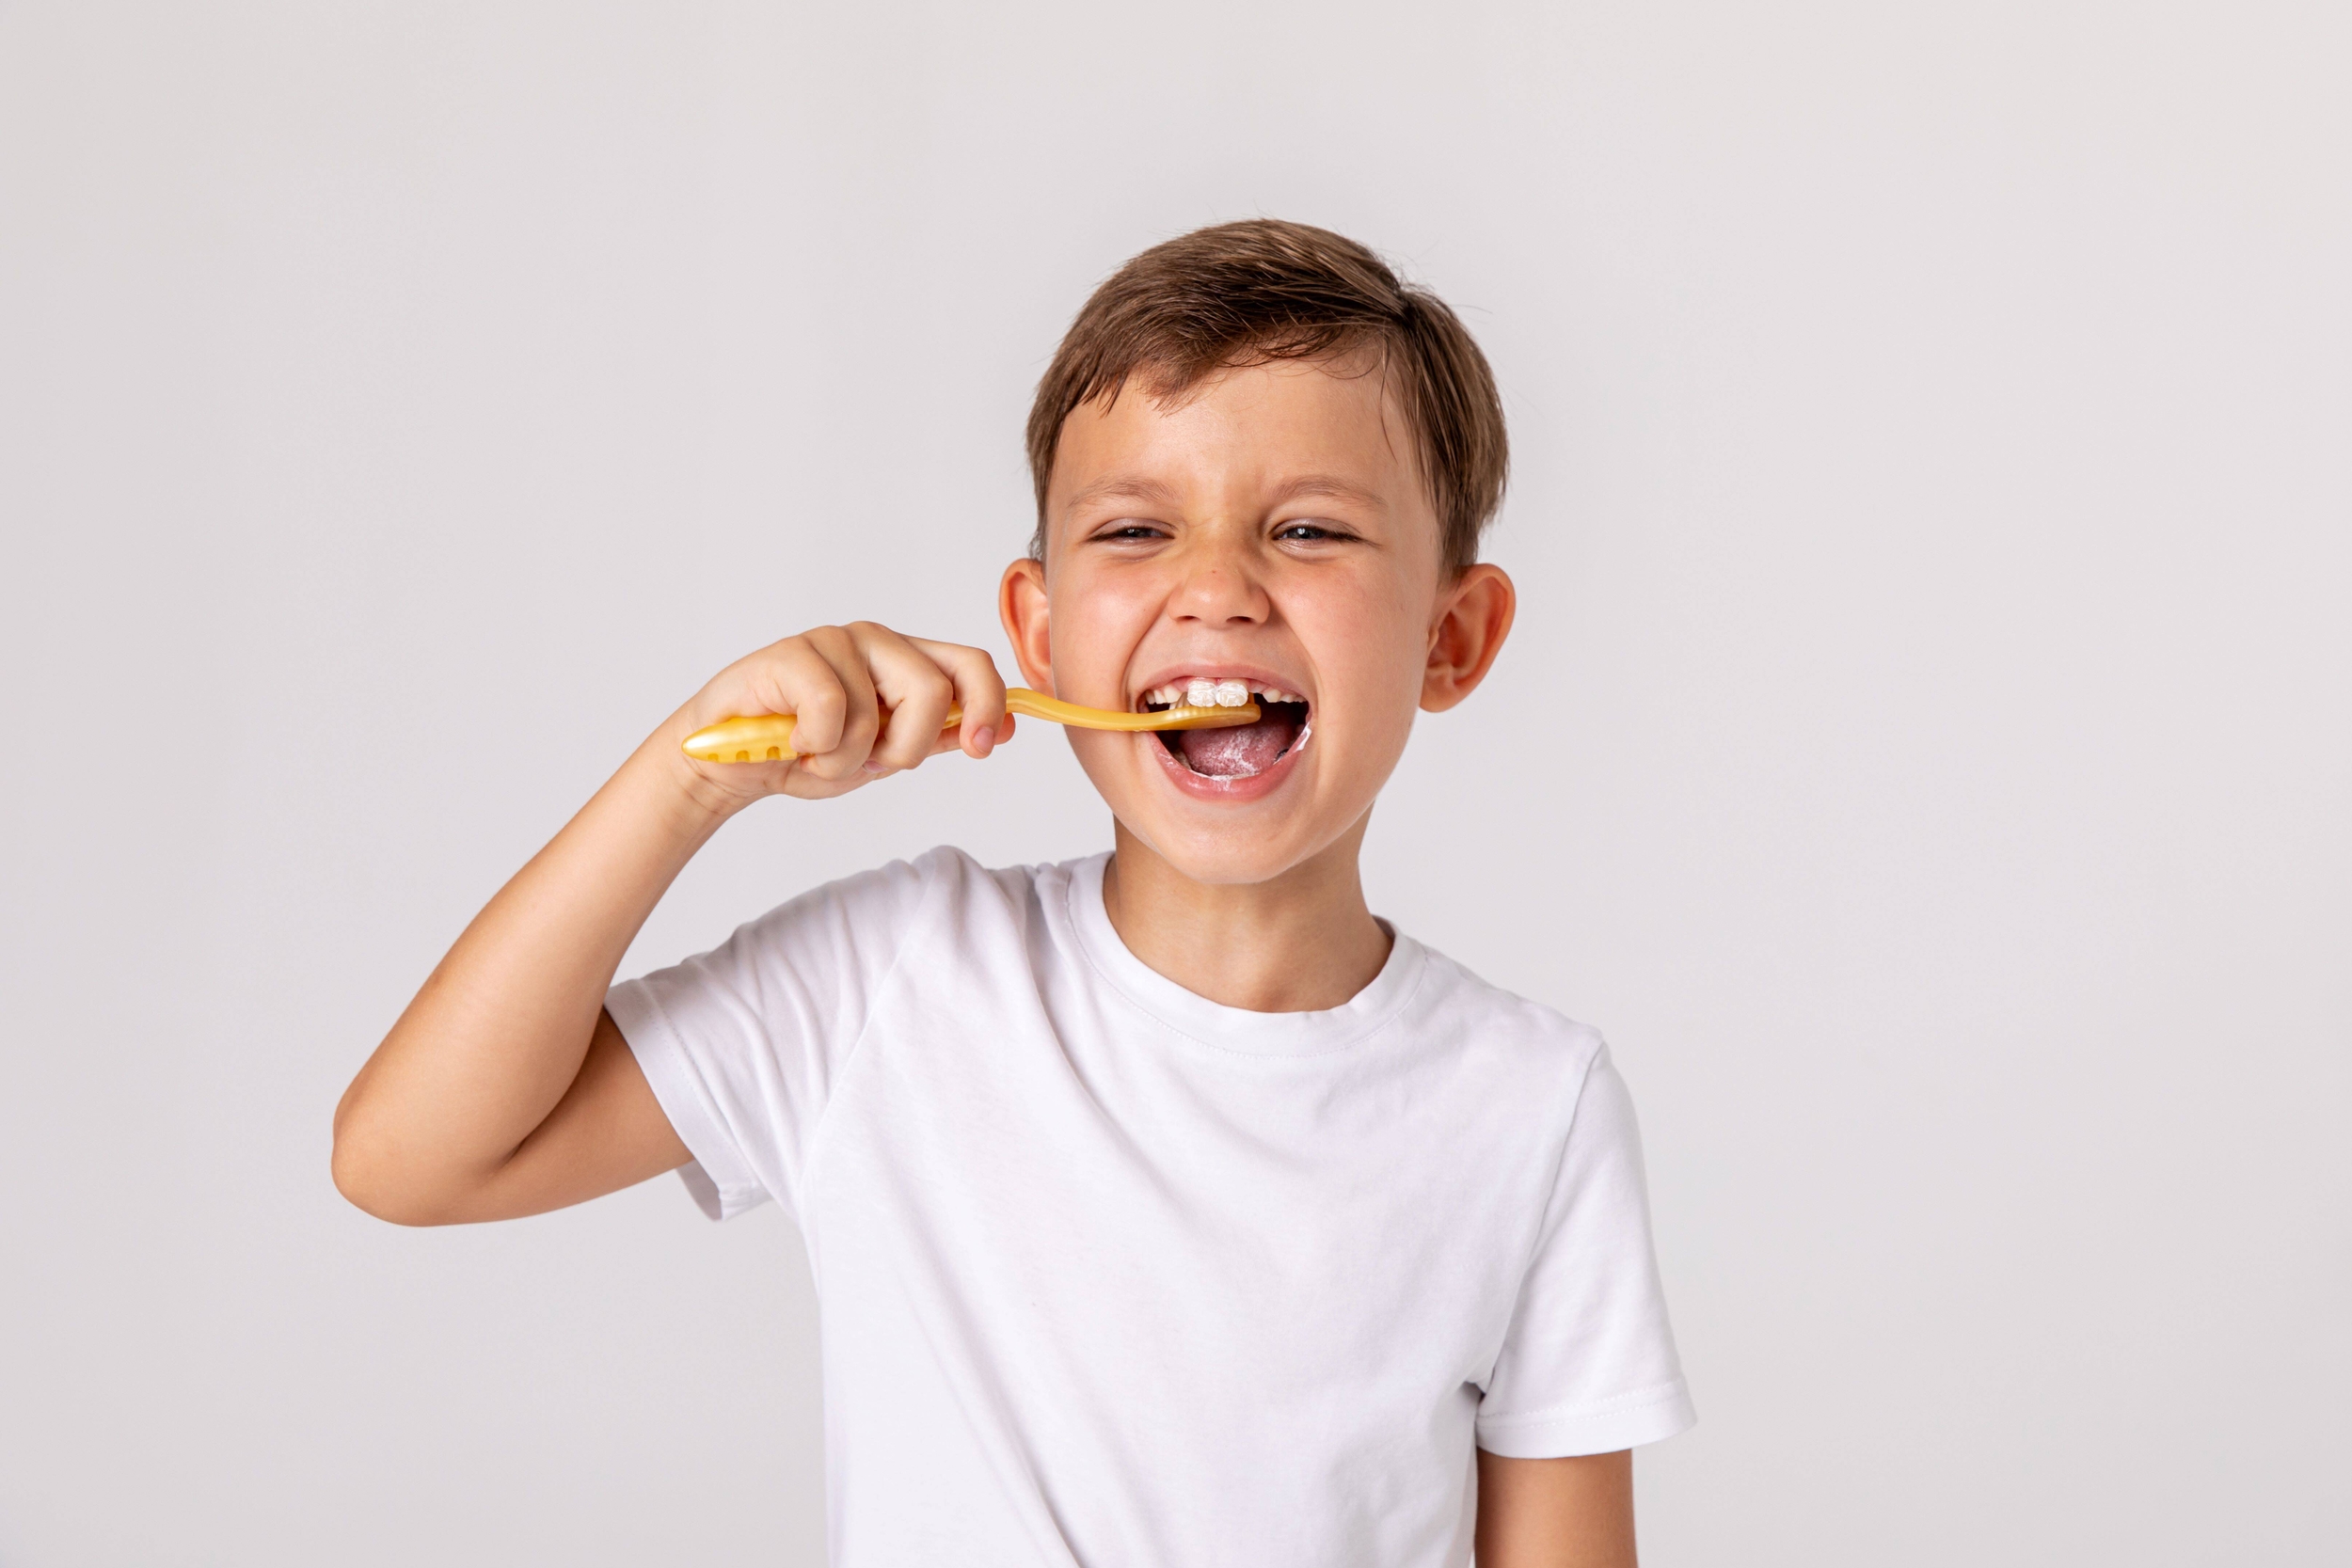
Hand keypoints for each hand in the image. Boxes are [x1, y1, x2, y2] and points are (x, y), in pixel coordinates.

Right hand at [666, 623, 1012, 809]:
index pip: (971, 664)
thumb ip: (939, 737)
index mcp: (907, 661)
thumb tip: (1004, 728)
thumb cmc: (807, 754)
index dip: (988, 704)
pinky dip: (816, 745)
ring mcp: (834, 642)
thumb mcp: (883, 755)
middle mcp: (876, 642)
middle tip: (870, 762)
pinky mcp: (791, 653)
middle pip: (935, 691)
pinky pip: (832, 710)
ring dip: (847, 759)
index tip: (982, 748)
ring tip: (816, 753)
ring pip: (878, 713)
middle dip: (907, 749)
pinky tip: (792, 739)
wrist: (731, 766)